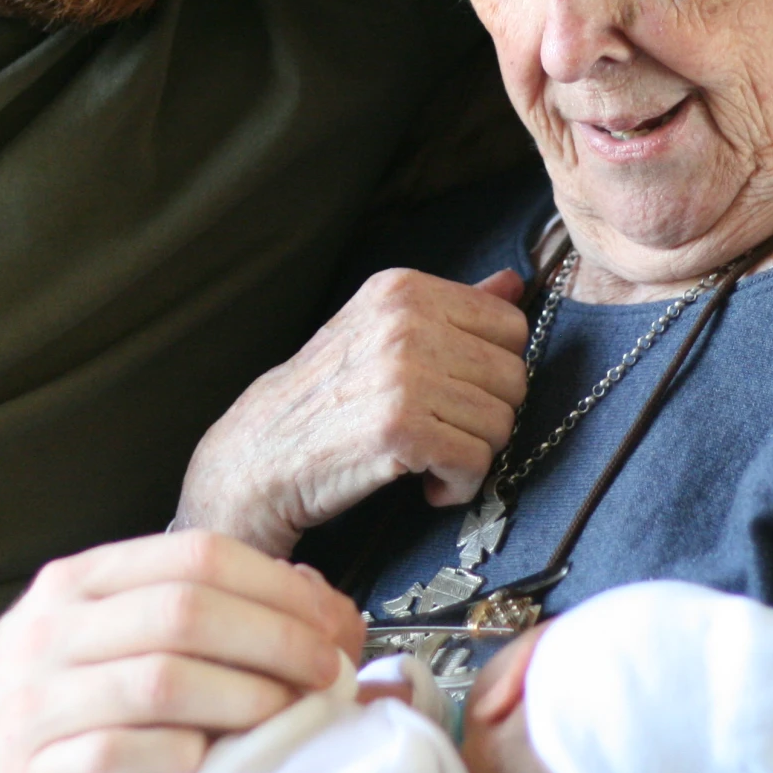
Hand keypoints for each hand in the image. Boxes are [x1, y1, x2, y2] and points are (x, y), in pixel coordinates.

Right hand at [0, 532, 361, 772]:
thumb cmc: (33, 709)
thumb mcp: (94, 636)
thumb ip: (181, 614)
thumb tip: (310, 603)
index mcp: (80, 582)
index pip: (198, 555)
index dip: (281, 586)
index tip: (336, 622)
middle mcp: (55, 629)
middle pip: (190, 611)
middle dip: (280, 639)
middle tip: (331, 672)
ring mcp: (38, 702)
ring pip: (164, 679)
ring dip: (247, 697)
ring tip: (291, 718)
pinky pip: (122, 755)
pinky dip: (181, 756)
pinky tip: (212, 764)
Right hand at [176, 267, 527, 555]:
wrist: (259, 456)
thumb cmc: (325, 400)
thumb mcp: (380, 332)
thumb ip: (452, 308)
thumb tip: (513, 285)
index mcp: (403, 291)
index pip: (510, 327)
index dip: (492, 371)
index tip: (456, 394)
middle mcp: (405, 323)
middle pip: (513, 378)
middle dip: (485, 417)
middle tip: (441, 433)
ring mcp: (402, 375)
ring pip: (500, 424)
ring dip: (471, 456)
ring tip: (428, 459)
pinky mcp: (400, 430)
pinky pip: (475, 463)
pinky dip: (457, 486)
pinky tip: (426, 484)